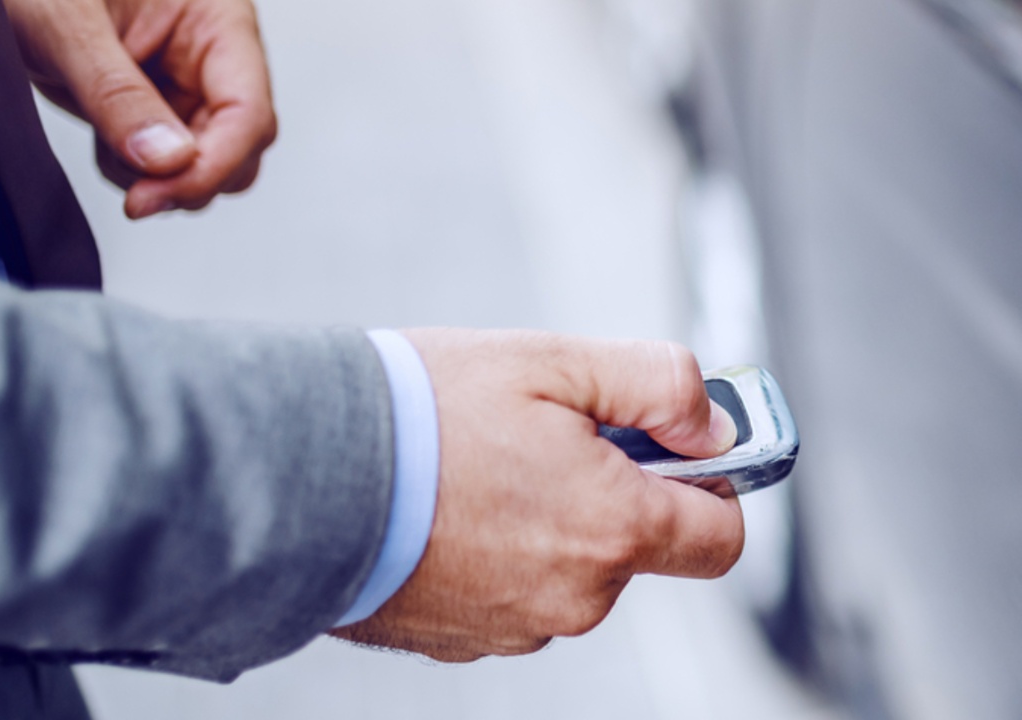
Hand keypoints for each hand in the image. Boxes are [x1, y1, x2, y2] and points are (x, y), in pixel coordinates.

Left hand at [4, 0, 276, 218]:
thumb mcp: (67, 24)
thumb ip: (118, 95)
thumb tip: (168, 161)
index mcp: (215, 17)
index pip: (247, 111)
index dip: (213, 163)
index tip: (158, 193)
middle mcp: (210, 53)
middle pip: (242, 144)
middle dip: (192, 177)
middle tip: (139, 192)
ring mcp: (185, 83)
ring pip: (208, 162)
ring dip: (163, 179)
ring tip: (108, 144)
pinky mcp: (156, 106)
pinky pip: (169, 164)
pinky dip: (138, 172)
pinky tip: (106, 139)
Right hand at [332, 330, 744, 661]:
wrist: (299, 474)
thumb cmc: (423, 411)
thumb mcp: (555, 362)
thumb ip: (660, 386)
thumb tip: (714, 427)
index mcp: (613, 528)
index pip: (722, 537)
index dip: (714, 487)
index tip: (682, 452)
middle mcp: (575, 597)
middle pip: (637, 547)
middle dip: (614, 490)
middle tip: (552, 433)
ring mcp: (516, 627)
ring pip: (572, 570)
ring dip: (552, 521)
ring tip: (485, 466)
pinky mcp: (463, 640)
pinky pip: (515, 593)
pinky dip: (502, 553)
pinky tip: (455, 506)